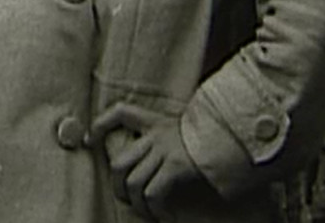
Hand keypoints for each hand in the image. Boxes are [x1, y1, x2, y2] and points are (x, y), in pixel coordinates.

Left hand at [89, 103, 201, 220]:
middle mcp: (157, 134)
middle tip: (127, 198)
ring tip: (148, 212)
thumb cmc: (211, 138)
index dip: (101, 126)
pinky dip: (155, 211)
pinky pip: (153, 194)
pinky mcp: (176, 166)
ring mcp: (165, 150)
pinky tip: (164, 217)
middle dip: (117, 187)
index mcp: (156, 120)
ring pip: (134, 182)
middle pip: (119, 162)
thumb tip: (147, 160)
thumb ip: (166, 139)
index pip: (121, 113)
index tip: (90, 141)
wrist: (234, 134)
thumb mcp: (185, 131)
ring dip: (137, 205)